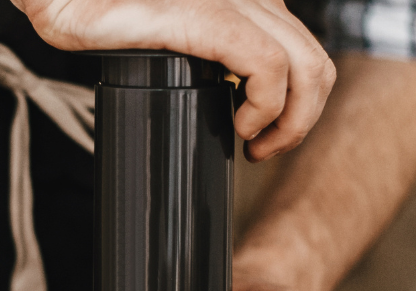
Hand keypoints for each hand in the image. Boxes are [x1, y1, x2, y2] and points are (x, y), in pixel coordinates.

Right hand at [11, 0, 335, 161]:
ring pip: (306, 66)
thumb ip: (203, 48)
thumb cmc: (99, 12)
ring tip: (253, 143)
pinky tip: (240, 125)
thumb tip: (226, 93)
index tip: (263, 134)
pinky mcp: (208, 16)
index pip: (305, 50)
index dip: (299, 102)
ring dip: (291, 122)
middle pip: (316, 62)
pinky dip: (267, 106)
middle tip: (261, 149)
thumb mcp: (166, 35)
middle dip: (301, 120)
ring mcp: (233, 1)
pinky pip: (268, 65)